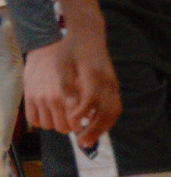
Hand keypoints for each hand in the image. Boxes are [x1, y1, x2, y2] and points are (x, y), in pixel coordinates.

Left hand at [24, 34, 120, 148]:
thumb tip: (67, 107)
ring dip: (102, 128)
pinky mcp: (114, 86)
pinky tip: (94, 128)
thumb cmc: (70, 48)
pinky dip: (106, 121)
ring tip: (87, 140)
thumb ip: (65, 85)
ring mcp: (113, 84)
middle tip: (81, 142)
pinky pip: (115, 108)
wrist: (88, 34)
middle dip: (94, 129)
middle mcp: (107, 81)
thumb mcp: (62, 63)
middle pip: (106, 111)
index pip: (91, 99)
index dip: (81, 113)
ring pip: (114, 112)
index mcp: (93, 74)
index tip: (70, 123)